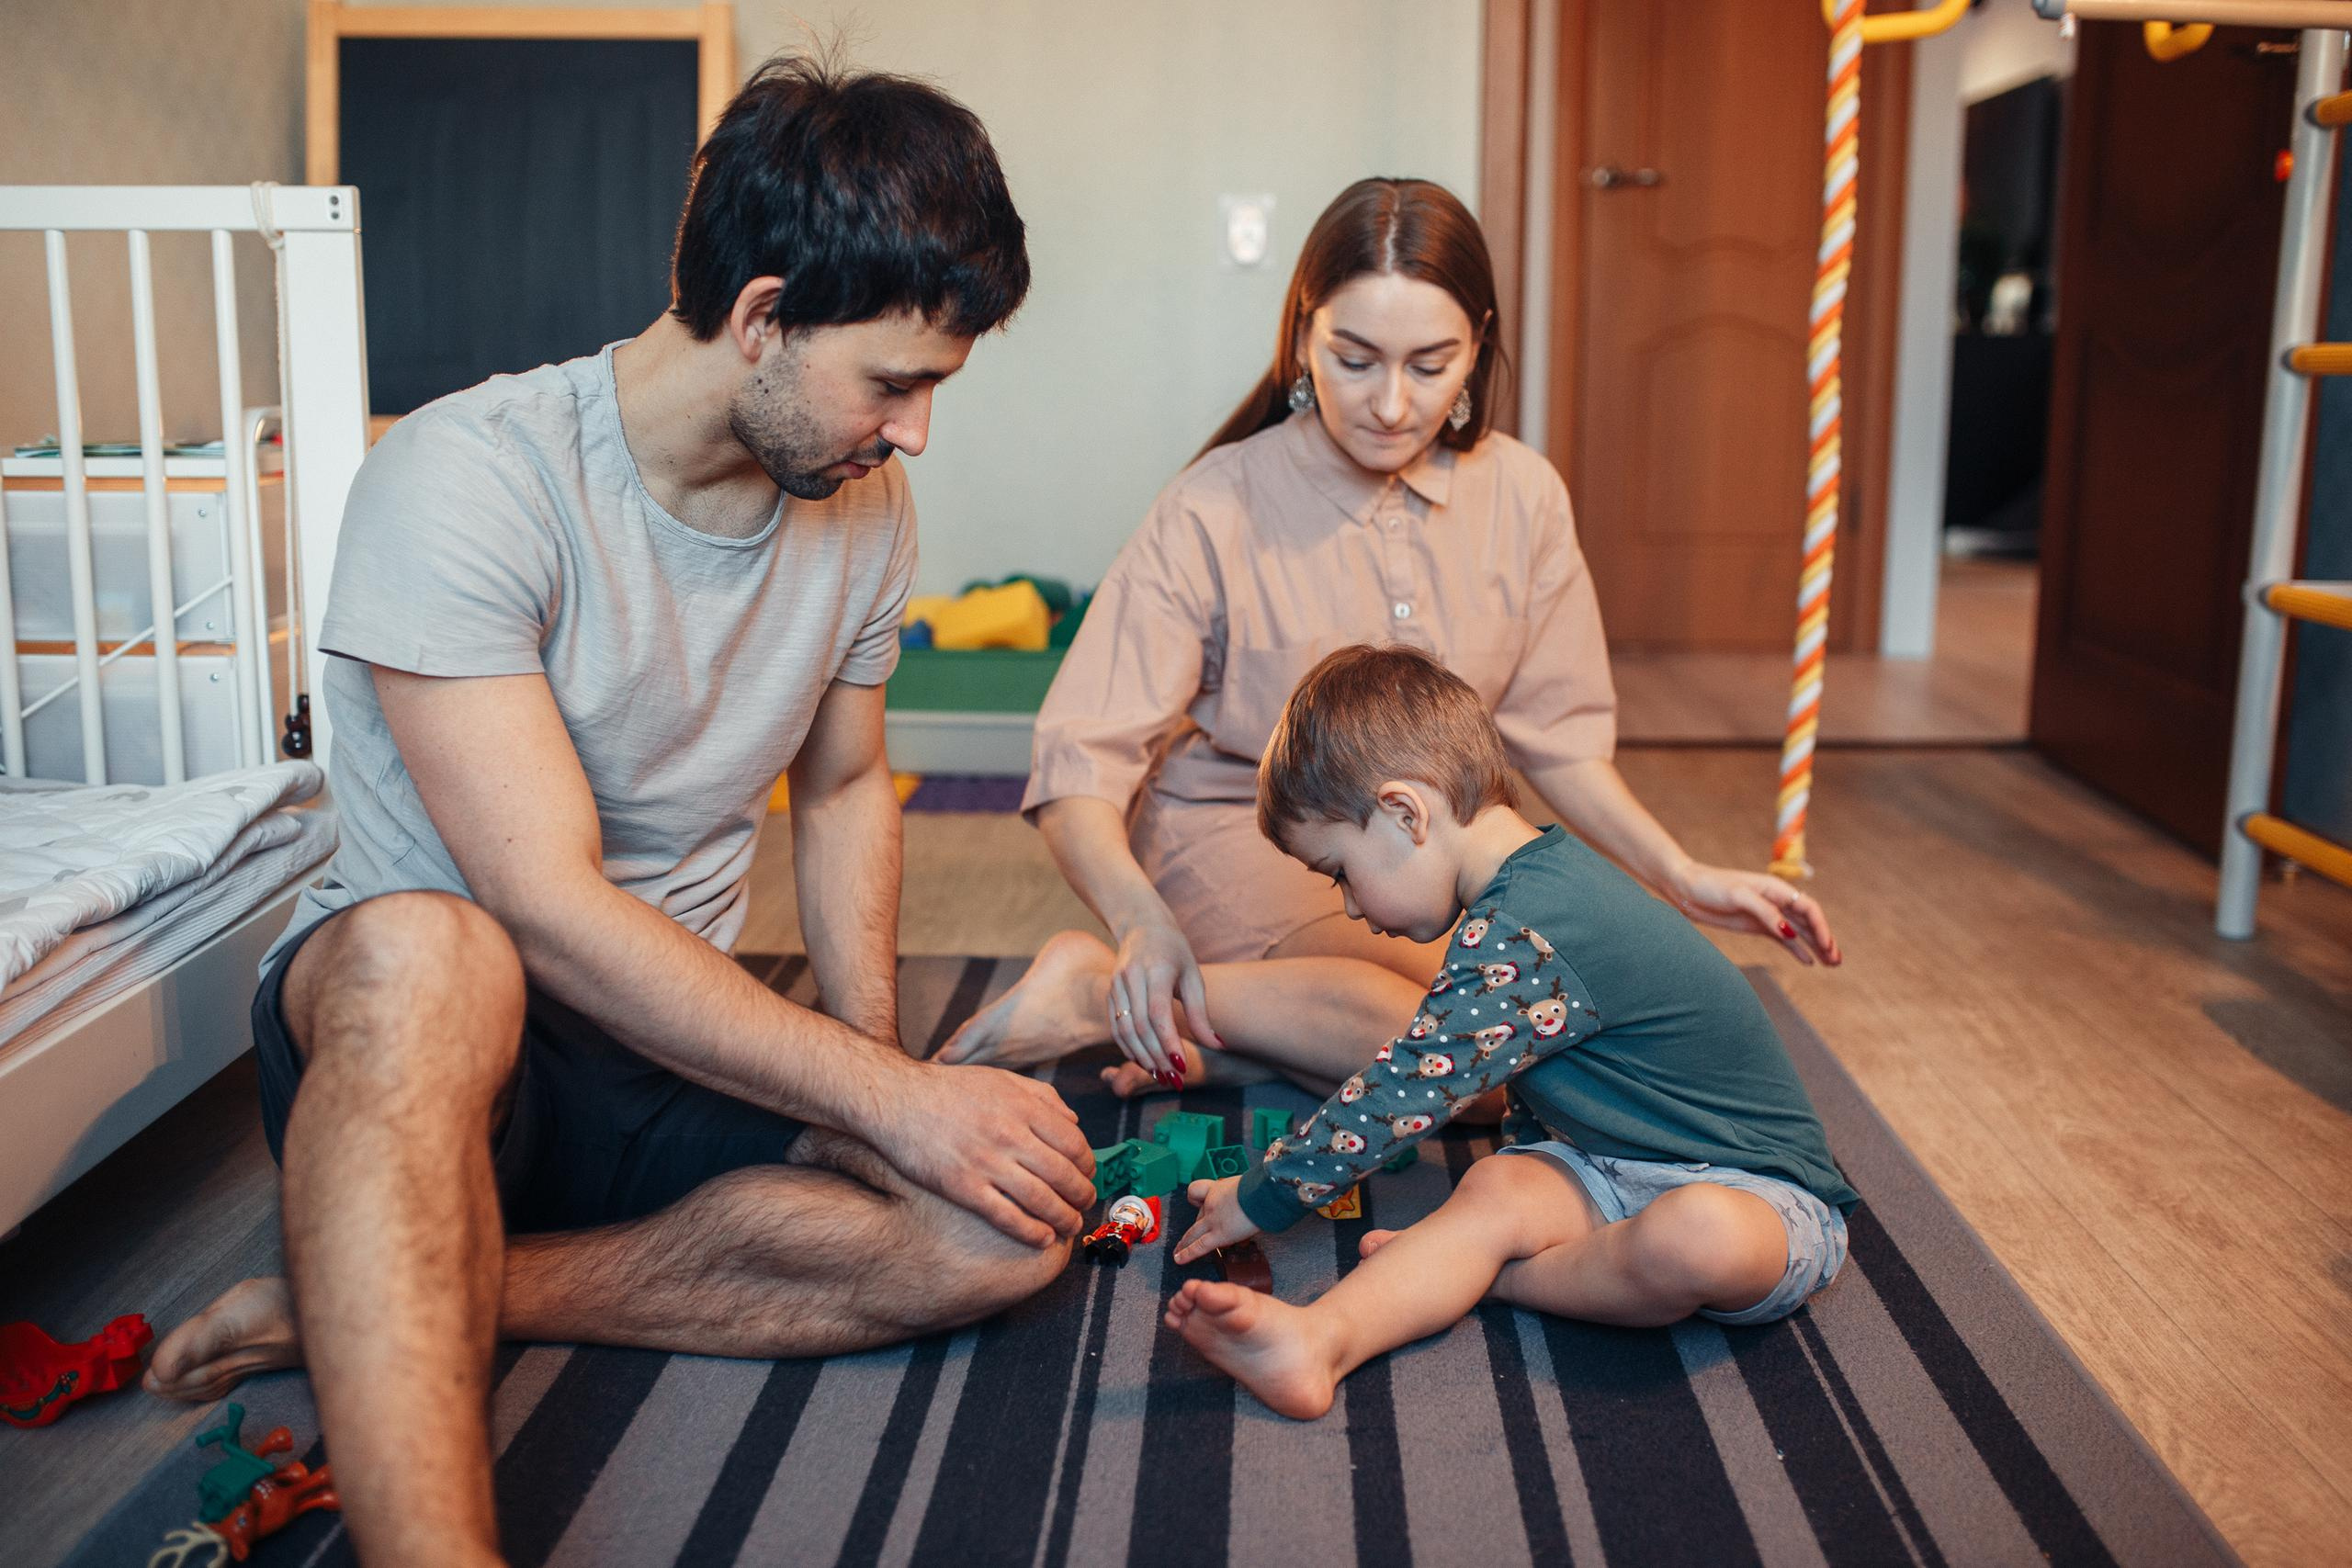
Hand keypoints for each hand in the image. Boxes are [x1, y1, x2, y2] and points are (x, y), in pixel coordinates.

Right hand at [873, 1060, 1098, 1247]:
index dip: (1088, 1164)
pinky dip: (1030, 1231)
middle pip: (1063, 1174)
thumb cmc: (949, 1088)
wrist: (897, 1099)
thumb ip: (1041, 1096)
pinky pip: (1005, 1216)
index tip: (1087, 1174)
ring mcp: (986, 1162)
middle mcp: (1009, 1134)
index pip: (1074, 1142)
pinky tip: (1041, 1239)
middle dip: (1081, 1195)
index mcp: (1023, 1106)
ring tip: (1070, 1227)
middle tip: (1085, 1205)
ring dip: (1063, 1218)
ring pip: (1040, 1199)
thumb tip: (1074, 1121)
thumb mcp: (1001, 1078)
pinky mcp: (963, 1186)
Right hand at [1107, 920, 1222, 1083]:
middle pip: (1141, 1026)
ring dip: (1143, 1057)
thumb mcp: (1193, 977)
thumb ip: (1201, 1013)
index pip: (1158, 1013)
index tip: (1182, 1065)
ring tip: (1162, 1076)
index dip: (1169, 1042)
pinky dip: (1129, 1048)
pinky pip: (1116, 1027)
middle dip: (1158, 1057)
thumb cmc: (1174, 951)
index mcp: (1155, 969)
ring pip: (1125, 1030)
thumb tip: (1217, 1045)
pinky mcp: (1109, 994)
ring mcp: (1116, 986)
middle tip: (1175, 1080)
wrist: (1142, 926)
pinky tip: (1145, 1062)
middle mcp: (1131, 977)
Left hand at [1172, 1175, 1260, 1264]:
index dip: (1199, 1199)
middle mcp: (1212, 1203)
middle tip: (1187, 1238)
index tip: (1202, 1204)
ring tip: (1178, 1253)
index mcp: (1218, 1188)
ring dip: (1184, 1244)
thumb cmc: (1262, 1188)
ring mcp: (1213, 1219)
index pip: (1198, 1191)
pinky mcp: (1219, 1234)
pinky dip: (1188, 1254)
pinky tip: (1179, 1260)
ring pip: (1193, 1233)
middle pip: (1197, 1217)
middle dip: (1193, 1229)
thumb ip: (1244, 1195)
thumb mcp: (1248, 1185)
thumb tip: (1253, 1203)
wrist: (1263, 1194)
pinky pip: (1199, 1246)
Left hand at [1666, 861, 1841, 966]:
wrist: (1686, 889)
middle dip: (1825, 940)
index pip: (1808, 907)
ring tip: (1832, 964)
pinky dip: (1797, 950)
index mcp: (1775, 888)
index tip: (1827, 946)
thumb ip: (1765, 912)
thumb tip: (1789, 932)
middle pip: (1809, 921)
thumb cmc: (1711, 886)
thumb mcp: (1738, 896)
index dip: (1821, 926)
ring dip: (1816, 946)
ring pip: (1799, 932)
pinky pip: (1783, 939)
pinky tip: (1808, 962)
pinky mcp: (1757, 926)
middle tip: (1837, 961)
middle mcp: (1776, 901)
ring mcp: (1767, 915)